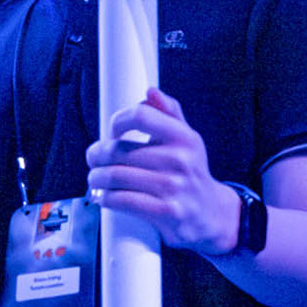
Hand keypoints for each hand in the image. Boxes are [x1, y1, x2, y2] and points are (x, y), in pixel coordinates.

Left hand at [85, 87, 238, 254]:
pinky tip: (106, 197)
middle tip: (95, 160)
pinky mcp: (166, 212)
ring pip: (114, 176)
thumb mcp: (187, 141)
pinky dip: (106, 199)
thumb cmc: (191, 174)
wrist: (211, 214)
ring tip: (96, 179)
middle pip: (118, 150)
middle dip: (97, 156)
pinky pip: (121, 200)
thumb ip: (169, 113)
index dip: (118, 121)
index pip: (140, 115)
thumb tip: (151, 92)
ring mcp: (173, 187)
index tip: (114, 133)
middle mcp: (180, 160)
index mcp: (184, 137)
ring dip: (96, 179)